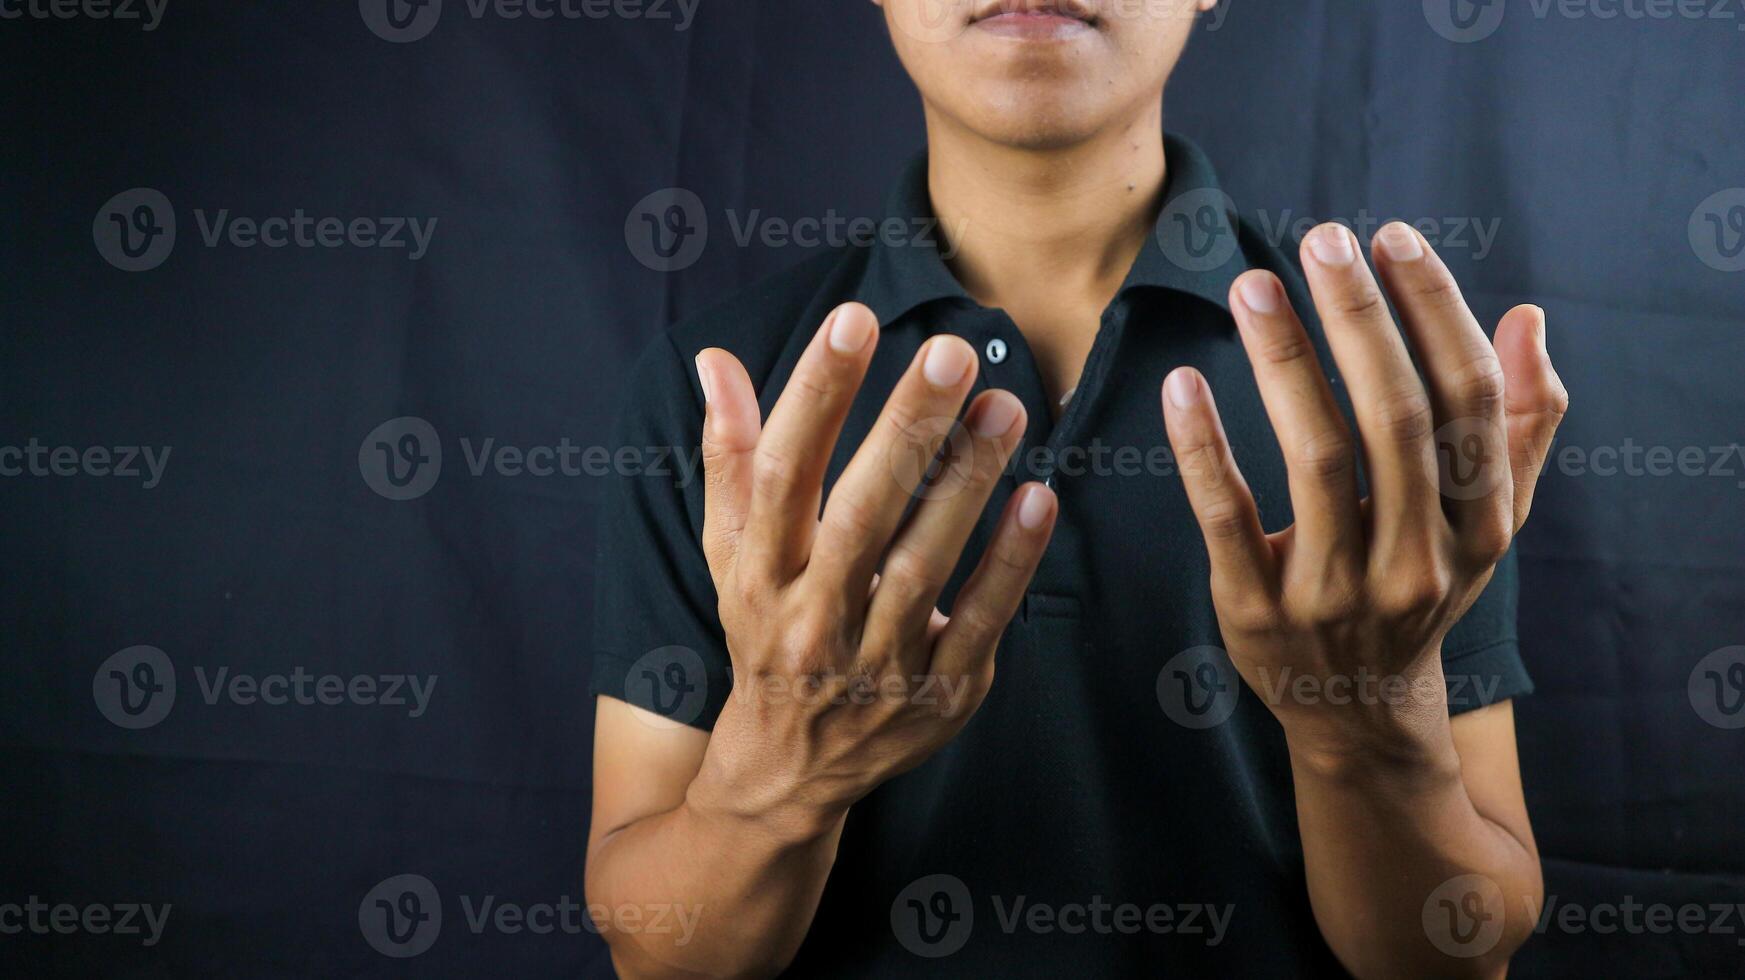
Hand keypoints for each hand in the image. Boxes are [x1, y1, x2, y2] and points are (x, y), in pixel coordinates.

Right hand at [689, 302, 1056, 834]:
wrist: (789, 769)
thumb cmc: (765, 633)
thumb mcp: (731, 553)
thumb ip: (729, 456)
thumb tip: (715, 361)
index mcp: (758, 576)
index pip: (781, 474)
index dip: (814, 395)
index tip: (852, 321)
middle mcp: (812, 620)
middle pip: (859, 514)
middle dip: (906, 429)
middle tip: (953, 351)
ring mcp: (879, 663)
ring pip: (925, 564)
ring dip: (968, 481)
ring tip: (1005, 405)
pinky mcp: (940, 693)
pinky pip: (981, 622)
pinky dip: (1011, 562)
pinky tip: (1038, 497)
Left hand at [1161, 222, 1567, 757]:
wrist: (1359, 711)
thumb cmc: (1419, 586)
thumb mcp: (1483, 523)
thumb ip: (1516, 425)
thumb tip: (1526, 317)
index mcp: (1479, 527)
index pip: (1469, 402)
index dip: (1434, 312)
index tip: (1392, 239)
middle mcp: (1416, 561)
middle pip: (1396, 419)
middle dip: (1360, 320)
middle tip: (1320, 237)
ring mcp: (1334, 592)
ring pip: (1317, 459)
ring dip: (1285, 363)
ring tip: (1253, 286)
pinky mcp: (1256, 610)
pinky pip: (1226, 517)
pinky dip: (1205, 447)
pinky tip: (1184, 383)